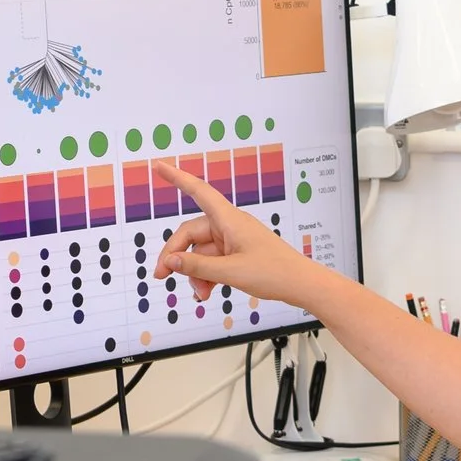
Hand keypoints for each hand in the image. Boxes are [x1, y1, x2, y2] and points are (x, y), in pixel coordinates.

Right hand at [153, 161, 317, 303]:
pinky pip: (213, 261)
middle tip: (161, 276)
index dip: (177, 178)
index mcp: (229, 219)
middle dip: (176, 256)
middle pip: (190, 234)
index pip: (198, 191)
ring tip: (200, 294)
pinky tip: (206, 292)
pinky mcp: (238, 254)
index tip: (158, 166)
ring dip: (195, 273)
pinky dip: (206, 275)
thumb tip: (171, 261)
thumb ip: (197, 267)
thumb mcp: (231, 272)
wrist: (302, 285)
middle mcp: (229, 226)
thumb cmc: (275, 273)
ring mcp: (234, 240)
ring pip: (200, 252)